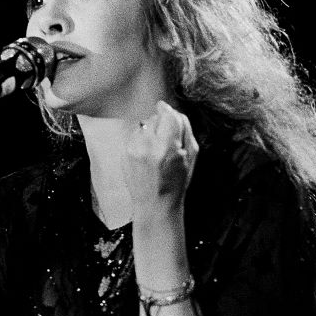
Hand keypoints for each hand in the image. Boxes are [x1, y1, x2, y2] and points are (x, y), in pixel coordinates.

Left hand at [121, 100, 198, 225]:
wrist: (155, 204)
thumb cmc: (176, 182)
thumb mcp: (191, 156)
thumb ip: (185, 130)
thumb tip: (175, 111)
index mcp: (167, 147)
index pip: (167, 115)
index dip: (169, 111)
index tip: (168, 111)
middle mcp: (147, 146)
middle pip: (155, 117)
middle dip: (162, 123)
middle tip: (167, 140)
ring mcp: (133, 149)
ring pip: (144, 124)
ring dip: (151, 131)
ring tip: (156, 149)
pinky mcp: (124, 153)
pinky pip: (134, 135)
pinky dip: (141, 139)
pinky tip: (147, 154)